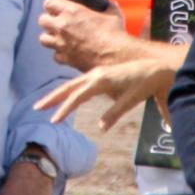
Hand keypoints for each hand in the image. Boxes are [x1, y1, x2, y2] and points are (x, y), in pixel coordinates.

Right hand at [34, 55, 173, 130]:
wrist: (158, 66)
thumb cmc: (146, 83)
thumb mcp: (132, 98)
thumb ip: (115, 112)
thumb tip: (100, 128)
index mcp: (101, 79)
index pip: (77, 96)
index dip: (64, 108)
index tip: (53, 120)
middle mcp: (96, 74)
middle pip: (68, 87)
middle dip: (52, 98)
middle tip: (36, 108)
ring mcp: (98, 74)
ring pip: (73, 84)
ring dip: (58, 94)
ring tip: (45, 103)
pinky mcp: (102, 76)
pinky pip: (81, 83)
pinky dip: (69, 90)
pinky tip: (66, 96)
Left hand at [37, 0, 131, 72]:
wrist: (116, 58)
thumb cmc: (115, 35)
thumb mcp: (113, 15)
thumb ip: (108, 7)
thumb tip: (109, 3)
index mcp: (72, 12)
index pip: (49, 3)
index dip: (51, 5)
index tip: (55, 7)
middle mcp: (62, 26)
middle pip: (42, 20)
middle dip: (48, 21)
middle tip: (56, 23)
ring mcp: (61, 44)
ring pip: (43, 39)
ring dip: (49, 37)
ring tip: (58, 38)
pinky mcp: (65, 59)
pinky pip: (55, 56)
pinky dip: (59, 54)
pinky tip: (67, 52)